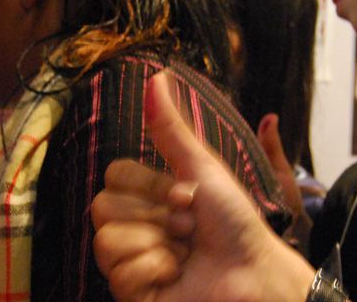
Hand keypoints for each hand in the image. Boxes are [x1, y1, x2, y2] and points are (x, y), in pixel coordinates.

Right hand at [91, 73, 314, 301]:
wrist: (255, 273)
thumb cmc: (236, 224)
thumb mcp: (203, 169)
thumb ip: (172, 128)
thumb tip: (155, 76)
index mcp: (145, 197)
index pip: (113, 175)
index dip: (151, 185)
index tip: (188, 196)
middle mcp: (132, 228)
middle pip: (101, 206)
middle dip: (156, 216)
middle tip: (188, 227)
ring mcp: (129, 262)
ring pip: (106, 241)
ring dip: (158, 246)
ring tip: (185, 255)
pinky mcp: (131, 293)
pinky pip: (120, 274)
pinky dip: (156, 273)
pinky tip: (177, 278)